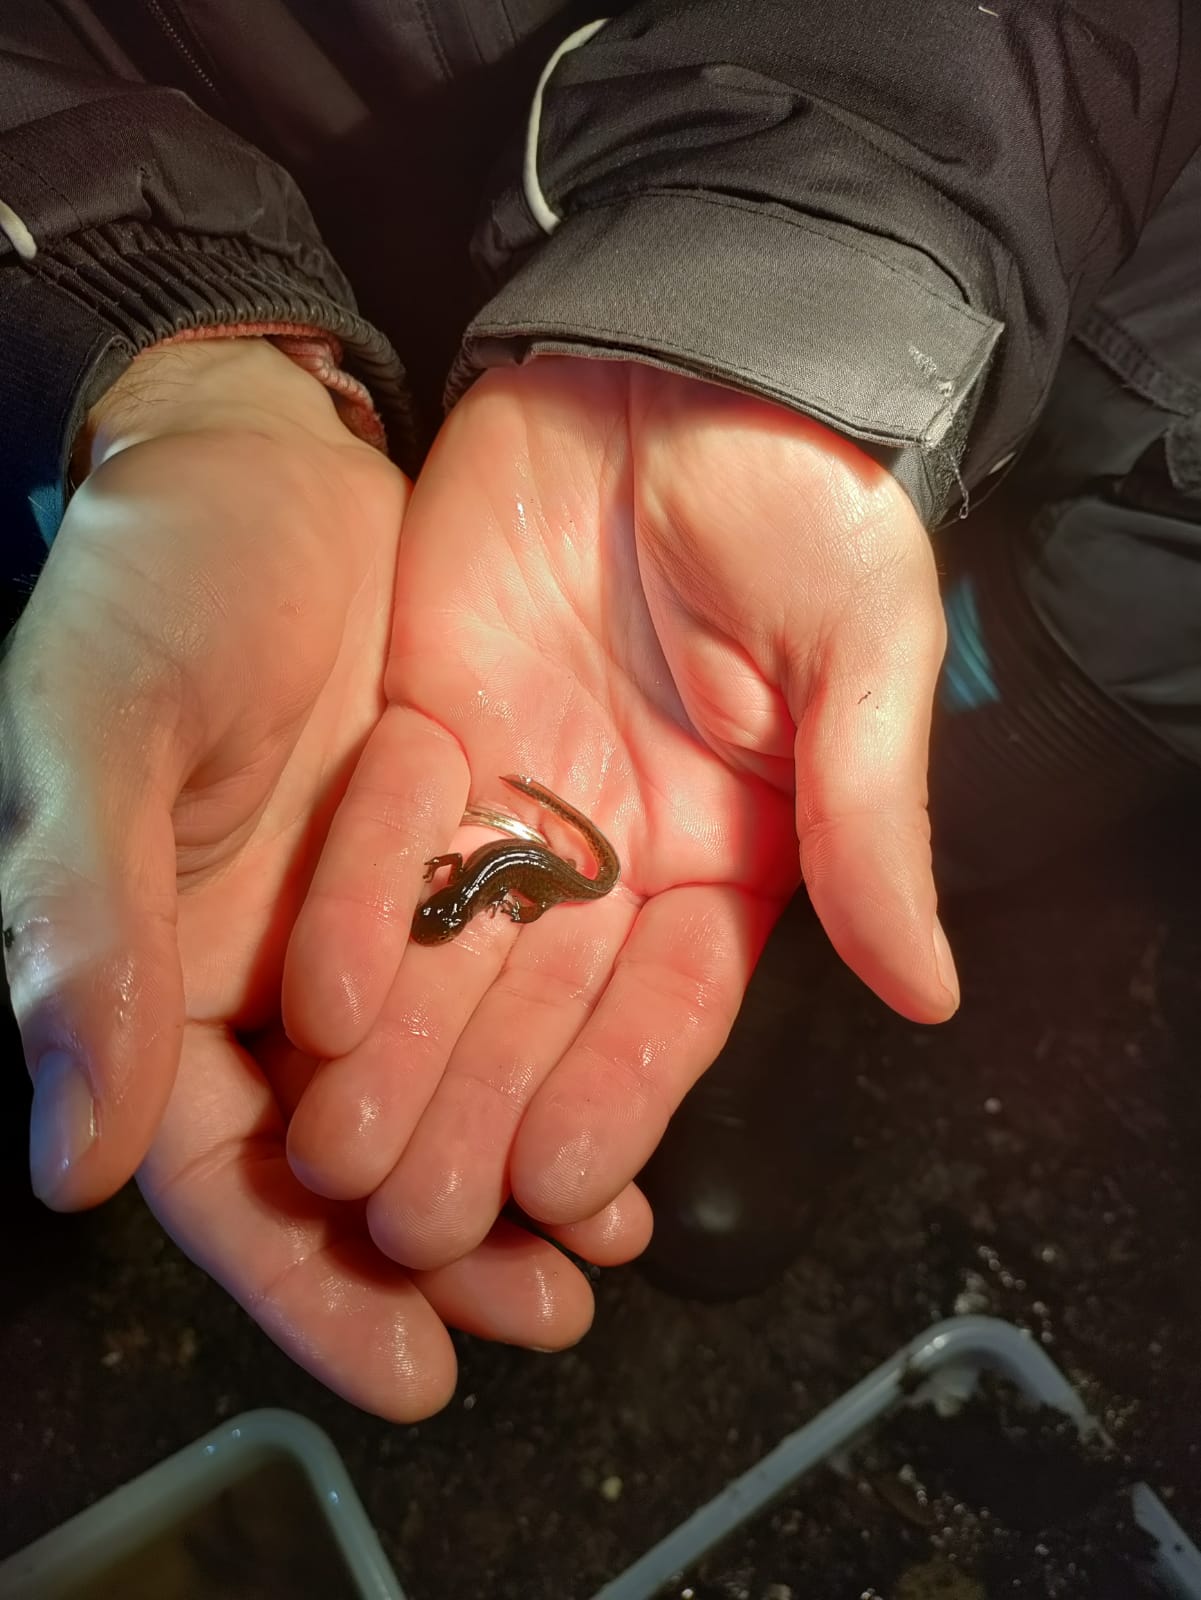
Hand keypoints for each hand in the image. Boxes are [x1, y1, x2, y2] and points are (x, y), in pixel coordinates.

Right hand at [0, 340, 642, 1418]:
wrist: (262, 458)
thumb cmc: (151, 585)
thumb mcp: (98, 735)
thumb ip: (83, 929)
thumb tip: (74, 1155)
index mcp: (150, 969)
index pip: (217, 1169)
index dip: (301, 1281)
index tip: (405, 1370)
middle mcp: (258, 967)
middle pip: (344, 1151)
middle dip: (435, 1250)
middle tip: (535, 1322)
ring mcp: (362, 918)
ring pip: (436, 1085)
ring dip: (509, 1172)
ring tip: (595, 1257)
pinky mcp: (448, 853)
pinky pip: (504, 980)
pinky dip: (555, 1050)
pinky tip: (616, 1117)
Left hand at [282, 358, 955, 1275]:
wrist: (679, 352)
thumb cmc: (802, 491)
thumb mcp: (863, 649)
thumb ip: (873, 819)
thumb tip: (931, 988)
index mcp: (730, 857)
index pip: (671, 1010)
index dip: (620, 1098)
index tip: (563, 1188)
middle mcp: (614, 852)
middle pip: (543, 1012)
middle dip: (481, 1114)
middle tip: (421, 1221)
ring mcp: (515, 797)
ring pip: (450, 954)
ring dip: (400, 1058)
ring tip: (345, 1160)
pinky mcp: (426, 729)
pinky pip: (385, 839)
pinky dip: (351, 919)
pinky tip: (313, 1008)